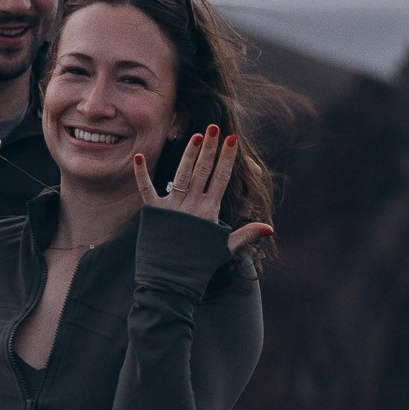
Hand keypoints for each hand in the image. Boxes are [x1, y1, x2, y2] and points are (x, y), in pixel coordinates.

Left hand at [134, 123, 275, 259]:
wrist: (172, 282)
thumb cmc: (199, 267)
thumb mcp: (224, 249)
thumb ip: (246, 234)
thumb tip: (270, 228)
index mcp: (209, 212)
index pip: (221, 178)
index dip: (227, 158)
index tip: (232, 139)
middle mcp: (192, 206)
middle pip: (203, 171)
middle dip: (210, 148)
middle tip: (214, 127)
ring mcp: (172, 207)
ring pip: (181, 174)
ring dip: (189, 154)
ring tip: (196, 136)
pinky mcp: (153, 213)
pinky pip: (147, 189)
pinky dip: (141, 174)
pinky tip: (138, 156)